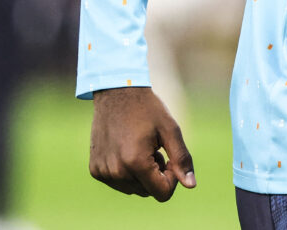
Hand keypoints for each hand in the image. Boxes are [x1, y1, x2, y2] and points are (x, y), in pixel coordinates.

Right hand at [89, 86, 195, 200]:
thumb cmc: (147, 109)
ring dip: (141, 174)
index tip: (169, 158)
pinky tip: (126, 149)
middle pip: (148, 191)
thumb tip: (191, 185)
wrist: (116, 93)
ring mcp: (103, 172)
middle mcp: (116, 171)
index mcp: (135, 162)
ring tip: (141, 148)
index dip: (172, 178)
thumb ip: (182, 159)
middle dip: (156, 174)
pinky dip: (126, 172)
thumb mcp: (170, 130)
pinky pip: (118, 183)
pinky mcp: (95, 170)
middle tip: (155, 149)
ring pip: (133, 189)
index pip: (162, 193)